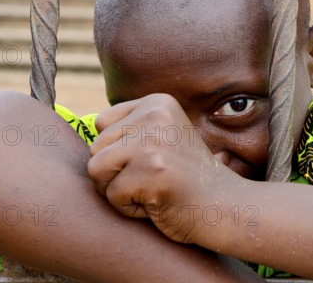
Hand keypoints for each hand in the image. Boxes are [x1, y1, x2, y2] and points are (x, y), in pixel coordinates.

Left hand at [88, 93, 238, 243]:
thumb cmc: (187, 179)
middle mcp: (155, 114)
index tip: (153, 161)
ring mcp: (154, 142)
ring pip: (96, 170)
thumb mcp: (163, 137)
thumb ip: (130, 129)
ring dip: (119, 190)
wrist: (226, 207)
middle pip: (95, 148)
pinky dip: (130, 209)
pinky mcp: (152, 172)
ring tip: (153, 190)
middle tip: (154, 180)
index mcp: (157, 102)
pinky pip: (112, 196)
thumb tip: (86, 123)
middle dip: (116, 173)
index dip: (118, 152)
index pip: (101, 124)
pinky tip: (160, 203)